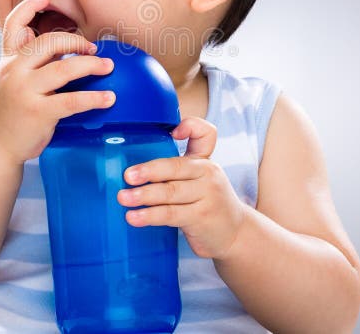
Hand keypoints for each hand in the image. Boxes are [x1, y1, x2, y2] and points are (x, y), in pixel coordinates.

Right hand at [0, 0, 115, 164]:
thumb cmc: (6, 115)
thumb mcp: (9, 83)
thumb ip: (27, 64)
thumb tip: (52, 45)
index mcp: (8, 61)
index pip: (14, 25)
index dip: (29, 6)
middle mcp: (14, 71)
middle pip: (49, 42)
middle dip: (76, 41)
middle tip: (94, 49)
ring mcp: (25, 91)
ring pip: (64, 68)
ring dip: (91, 65)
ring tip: (108, 67)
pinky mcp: (37, 112)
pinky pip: (72, 100)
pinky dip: (93, 97)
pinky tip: (108, 98)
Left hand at [117, 117, 244, 259]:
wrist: (236, 232)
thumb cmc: (208, 201)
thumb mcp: (200, 177)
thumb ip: (177, 165)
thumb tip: (138, 164)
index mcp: (204, 161)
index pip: (204, 135)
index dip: (191, 127)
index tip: (172, 132)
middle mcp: (208, 174)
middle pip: (176, 167)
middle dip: (149, 171)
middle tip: (127, 175)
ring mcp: (207, 196)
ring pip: (170, 192)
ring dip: (144, 195)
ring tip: (123, 198)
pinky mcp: (201, 218)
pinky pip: (171, 215)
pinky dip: (150, 216)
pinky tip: (134, 217)